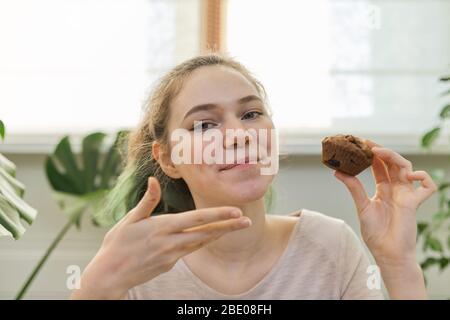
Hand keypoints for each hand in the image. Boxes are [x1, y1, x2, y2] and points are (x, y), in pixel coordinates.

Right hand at [71, 176, 251, 299]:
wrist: (110, 274)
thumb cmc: (117, 244)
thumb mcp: (130, 219)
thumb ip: (147, 201)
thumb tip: (152, 179)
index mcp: (162, 227)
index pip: (196, 219)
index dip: (218, 214)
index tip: (235, 211)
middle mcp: (171, 242)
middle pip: (206, 233)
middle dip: (229, 226)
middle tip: (248, 221)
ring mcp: (172, 256)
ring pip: (201, 242)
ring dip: (220, 234)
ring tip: (237, 228)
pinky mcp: (170, 264)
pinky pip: (190, 251)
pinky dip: (203, 242)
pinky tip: (213, 237)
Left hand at [333, 140, 437, 298]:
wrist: (386, 252)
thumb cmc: (375, 233)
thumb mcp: (362, 206)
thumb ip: (354, 188)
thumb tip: (337, 171)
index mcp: (383, 189)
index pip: (379, 166)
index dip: (373, 154)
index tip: (362, 144)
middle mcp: (396, 189)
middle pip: (392, 163)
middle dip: (382, 151)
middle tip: (368, 143)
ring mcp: (406, 194)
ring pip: (407, 168)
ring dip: (395, 157)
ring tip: (379, 153)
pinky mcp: (414, 203)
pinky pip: (428, 186)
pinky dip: (423, 177)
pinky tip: (409, 175)